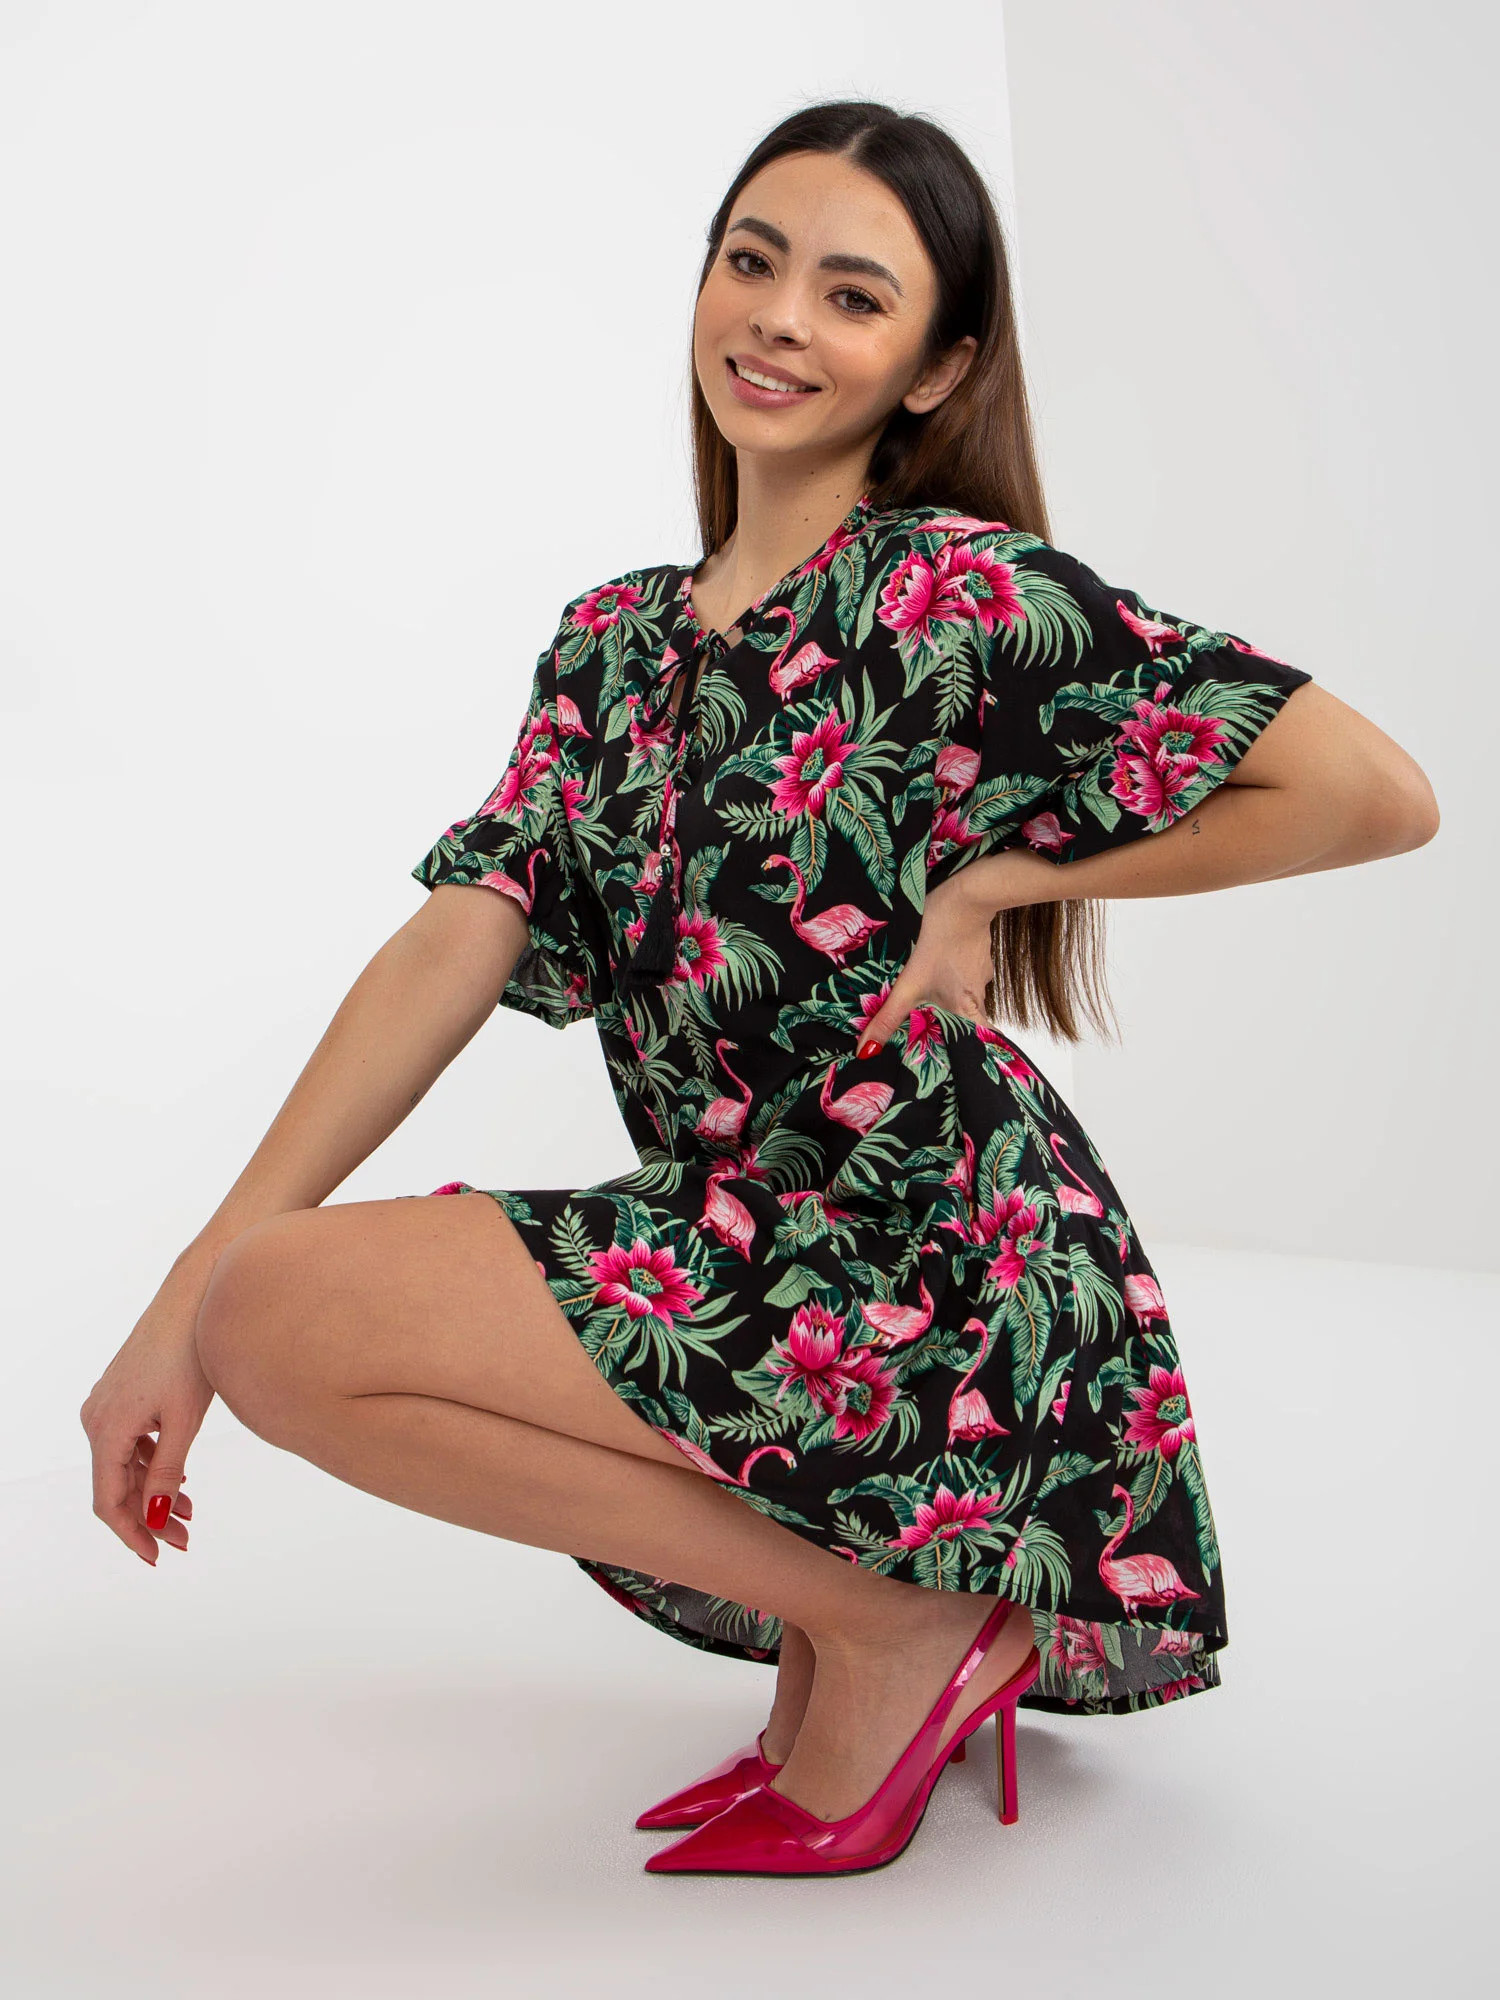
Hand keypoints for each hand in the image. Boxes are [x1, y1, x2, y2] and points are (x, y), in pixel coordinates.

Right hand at [79, 1247, 220, 1565]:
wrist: (197, 1296)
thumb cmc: (192, 1352)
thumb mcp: (184, 1421)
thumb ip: (168, 1473)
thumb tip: (158, 1520)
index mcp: (106, 1428)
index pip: (109, 1502)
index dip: (131, 1535)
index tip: (157, 1557)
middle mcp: (98, 1417)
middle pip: (116, 1486)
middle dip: (149, 1518)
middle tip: (183, 1542)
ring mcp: (108, 1403)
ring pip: (126, 1466)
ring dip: (154, 1493)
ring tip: (190, 1516)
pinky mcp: (125, 1394)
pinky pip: (132, 1443)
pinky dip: (154, 1465)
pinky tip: (180, 1482)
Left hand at [856, 863, 1006, 1055]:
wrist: (967, 894)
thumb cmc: (939, 936)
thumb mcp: (908, 982)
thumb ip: (888, 1016)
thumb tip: (866, 1051)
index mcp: (966, 1008)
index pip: (979, 1043)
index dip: (972, 1053)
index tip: (959, 1060)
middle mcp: (979, 995)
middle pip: (969, 1021)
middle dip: (951, 1027)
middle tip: (930, 1029)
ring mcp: (981, 973)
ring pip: (965, 996)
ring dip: (949, 999)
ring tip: (927, 996)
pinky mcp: (978, 954)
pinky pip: (965, 974)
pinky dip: (952, 976)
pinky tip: (937, 966)